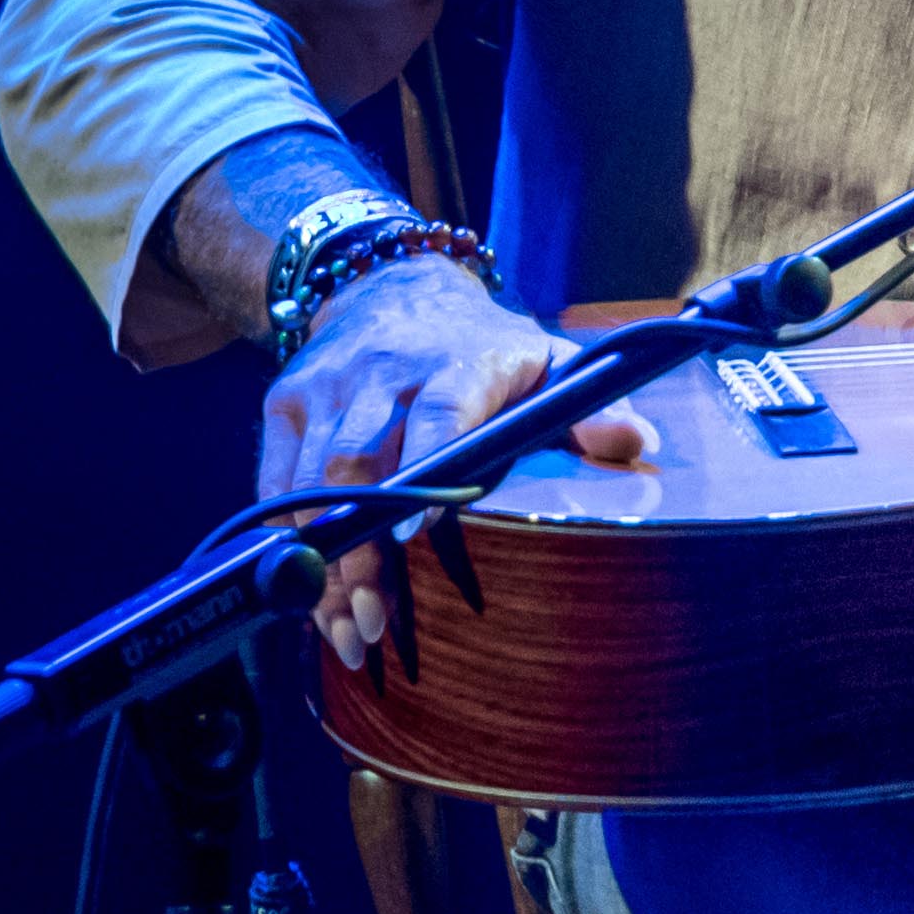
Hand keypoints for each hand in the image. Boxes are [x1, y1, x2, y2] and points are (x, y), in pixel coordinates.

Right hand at [260, 257, 655, 668]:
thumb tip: (636, 443)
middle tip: (375, 617)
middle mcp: (384, 372)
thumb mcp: (546, 358)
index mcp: (459, 362)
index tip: (418, 537)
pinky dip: (291, 543)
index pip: (441, 415)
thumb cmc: (481, 343)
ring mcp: (328, 387)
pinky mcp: (286, 403)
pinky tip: (312, 596)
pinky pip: (276, 484)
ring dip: (323, 561)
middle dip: (361, 545)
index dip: (426, 475)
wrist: (391, 286)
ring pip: (311, 483)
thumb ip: (589, 405)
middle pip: (358, 463)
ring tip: (346, 627)